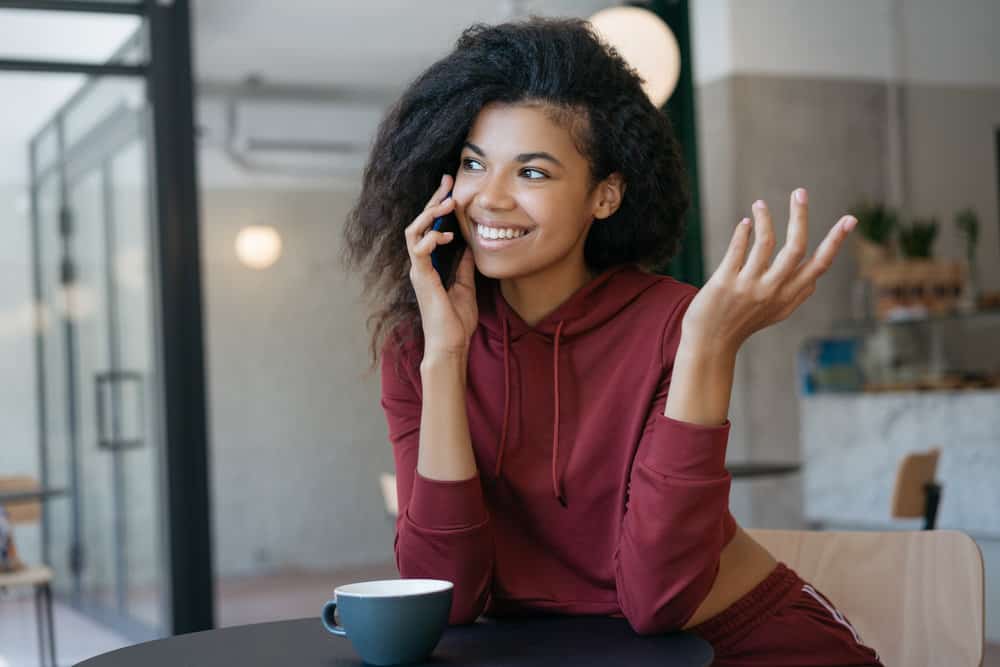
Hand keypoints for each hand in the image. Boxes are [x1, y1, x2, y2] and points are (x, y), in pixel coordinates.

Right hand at [405, 173, 477, 357]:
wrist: (450, 344)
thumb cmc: (456, 320)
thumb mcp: (466, 284)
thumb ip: (464, 263)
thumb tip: (469, 243)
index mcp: (430, 264)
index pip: (430, 227)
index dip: (438, 207)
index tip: (451, 188)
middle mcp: (420, 264)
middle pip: (419, 223)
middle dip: (432, 201)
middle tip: (447, 183)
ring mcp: (418, 270)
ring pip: (413, 232)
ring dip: (429, 215)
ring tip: (446, 204)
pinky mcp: (421, 279)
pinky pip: (418, 252)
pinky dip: (430, 239)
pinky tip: (444, 235)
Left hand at [681, 188, 856, 353]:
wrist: (710, 343)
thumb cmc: (744, 323)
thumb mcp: (776, 313)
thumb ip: (797, 295)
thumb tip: (815, 279)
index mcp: (789, 295)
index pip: (819, 265)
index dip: (836, 242)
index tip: (850, 219)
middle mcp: (772, 290)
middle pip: (796, 248)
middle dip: (801, 217)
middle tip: (800, 192)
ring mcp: (749, 286)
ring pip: (765, 243)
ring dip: (764, 218)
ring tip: (759, 204)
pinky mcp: (725, 283)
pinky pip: (737, 249)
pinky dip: (743, 232)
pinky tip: (744, 223)